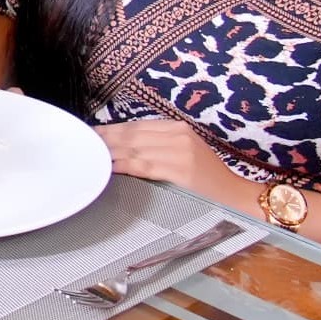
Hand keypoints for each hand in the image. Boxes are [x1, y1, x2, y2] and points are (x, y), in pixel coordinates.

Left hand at [98, 118, 253, 208]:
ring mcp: (180, 152)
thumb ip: (159, 145)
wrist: (235, 194)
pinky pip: (144, 166)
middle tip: (85, 142)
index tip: (94, 132)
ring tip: (91, 154)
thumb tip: (124, 148)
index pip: (137, 126)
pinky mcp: (180, 170)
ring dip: (110, 152)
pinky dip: (124, 166)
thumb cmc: (209, 177)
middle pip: (132, 135)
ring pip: (135, 149)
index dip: (112, 129)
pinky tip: (110, 168)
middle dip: (106, 138)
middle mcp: (178, 135)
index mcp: (178, 128)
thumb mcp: (186, 151)